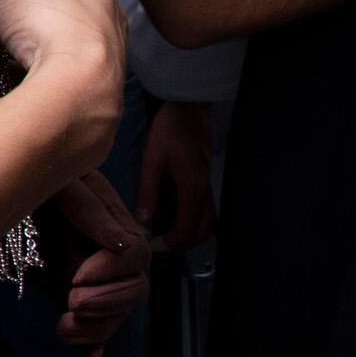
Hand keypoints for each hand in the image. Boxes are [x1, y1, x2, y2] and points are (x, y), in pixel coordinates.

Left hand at [45, 169, 150, 356]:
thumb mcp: (62, 183)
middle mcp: (110, 253)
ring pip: (115, 311)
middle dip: (107, 305)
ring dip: (96, 327)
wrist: (11, 186)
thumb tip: (122, 243)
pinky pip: (96, 321)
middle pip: (133, 289)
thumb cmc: (38, 178)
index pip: (136, 255)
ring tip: (63, 330)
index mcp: (114, 222)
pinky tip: (88, 354)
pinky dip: (94, 340)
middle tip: (72, 305)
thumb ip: (88, 209)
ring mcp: (95, 274)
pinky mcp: (75, 290)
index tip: (77, 276)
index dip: (112, 271)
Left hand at [134, 99, 216, 250]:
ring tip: (168, 236)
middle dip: (184, 245)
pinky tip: (178, 218)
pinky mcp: (209, 180)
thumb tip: (144, 219)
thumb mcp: (152, 158)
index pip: (187, 230)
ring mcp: (211, 186)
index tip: (154, 247)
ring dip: (192, 235)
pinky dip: (197, 222)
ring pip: (210, 224)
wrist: (190, 109)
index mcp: (193, 188)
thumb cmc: (170, 129)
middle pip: (203, 232)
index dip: (171, 244)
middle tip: (161, 246)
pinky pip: (209, 211)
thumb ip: (149, 191)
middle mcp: (206, 191)